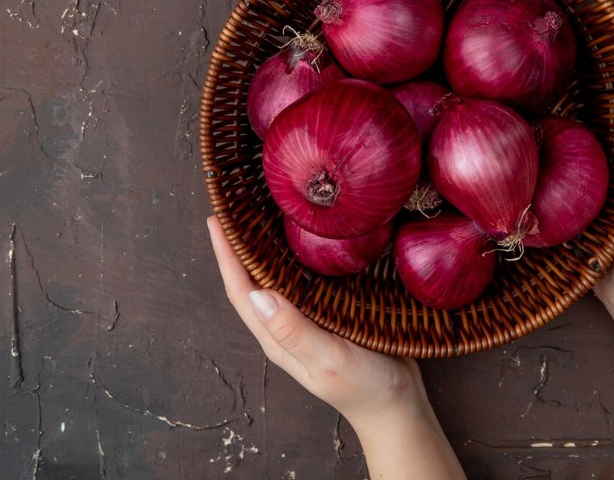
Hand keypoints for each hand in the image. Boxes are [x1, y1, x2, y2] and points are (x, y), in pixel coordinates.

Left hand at [207, 215, 426, 426]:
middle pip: (252, 281)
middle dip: (239, 245)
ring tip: (260, 213)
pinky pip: (303, 280)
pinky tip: (305, 238)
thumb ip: (294, 331)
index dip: (226, 256)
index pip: (241, 291)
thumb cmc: (365, 388)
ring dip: (264, 248)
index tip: (216, 221)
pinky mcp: (328, 313)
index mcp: (277, 338)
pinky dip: (296, 256)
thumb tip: (257, 295)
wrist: (398, 408)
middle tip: (234, 206)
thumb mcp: (329, 359)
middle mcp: (285, 326)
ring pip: (276, 278)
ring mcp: (306, 320)